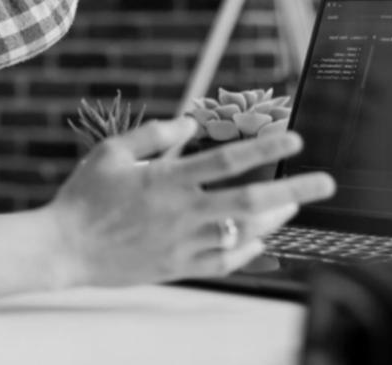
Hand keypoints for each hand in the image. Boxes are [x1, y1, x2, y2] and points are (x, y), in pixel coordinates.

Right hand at [49, 117, 335, 287]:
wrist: (66, 249)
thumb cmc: (85, 195)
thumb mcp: (111, 153)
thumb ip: (154, 135)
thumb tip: (190, 124)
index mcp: (166, 180)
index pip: (227, 161)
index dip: (264, 147)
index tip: (294, 137)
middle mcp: (182, 214)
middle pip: (251, 202)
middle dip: (294, 190)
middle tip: (325, 182)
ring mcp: (184, 244)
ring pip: (245, 234)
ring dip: (276, 219)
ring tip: (294, 205)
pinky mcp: (180, 267)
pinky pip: (227, 261)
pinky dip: (250, 250)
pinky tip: (262, 240)